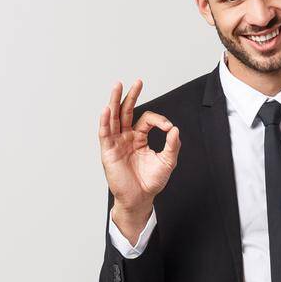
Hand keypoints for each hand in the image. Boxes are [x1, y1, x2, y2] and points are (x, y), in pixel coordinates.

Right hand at [98, 79, 180, 233]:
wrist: (140, 199)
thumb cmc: (151, 182)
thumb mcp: (167, 162)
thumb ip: (172, 145)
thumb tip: (175, 129)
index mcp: (139, 138)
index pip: (146, 119)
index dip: (159, 120)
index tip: (168, 128)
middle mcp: (126, 137)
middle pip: (126, 112)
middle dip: (130, 96)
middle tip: (137, 82)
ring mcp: (116, 143)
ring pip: (114, 118)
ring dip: (115, 101)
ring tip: (117, 85)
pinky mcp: (109, 152)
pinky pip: (105, 134)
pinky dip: (105, 121)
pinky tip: (107, 110)